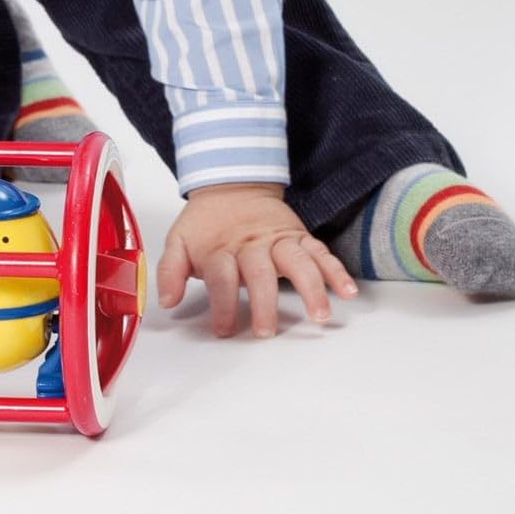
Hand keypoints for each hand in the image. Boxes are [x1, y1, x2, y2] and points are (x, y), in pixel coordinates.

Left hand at [156, 183, 357, 337]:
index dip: (222, 304)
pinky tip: (348, 290)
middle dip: (264, 302)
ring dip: (311, 287)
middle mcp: (251, 244)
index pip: (220, 277)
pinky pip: (320, 252)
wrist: (230, 183)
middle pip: (259, 272)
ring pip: (297, 260)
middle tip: (266, 330)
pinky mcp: (298, 236)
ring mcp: (278, 239)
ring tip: (321, 314)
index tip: (223, 329)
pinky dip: (336, 270)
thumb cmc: (206, 222)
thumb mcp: (179, 241)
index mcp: (220, 247)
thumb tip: (166, 301)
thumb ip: (170, 271)